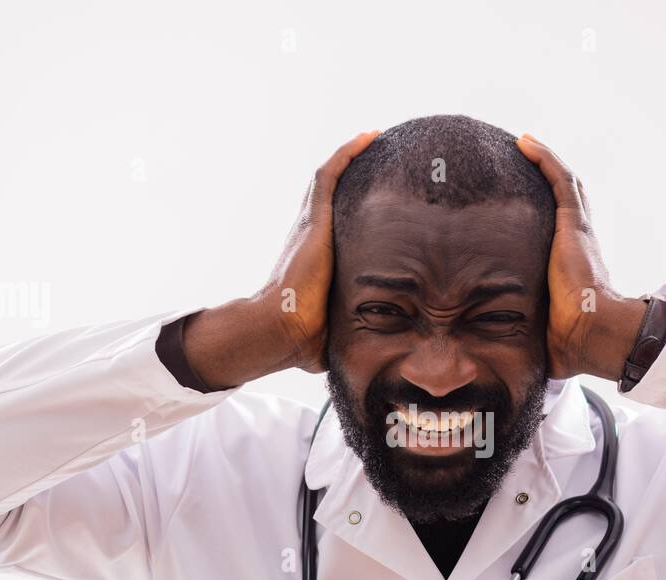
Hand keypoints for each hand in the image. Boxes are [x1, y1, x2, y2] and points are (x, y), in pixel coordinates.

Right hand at [185, 130, 379, 388]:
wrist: (281, 331)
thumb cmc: (302, 340)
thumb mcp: (336, 329)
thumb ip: (353, 329)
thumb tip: (379, 355)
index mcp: (317, 259)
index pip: (338, 225)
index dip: (355, 207)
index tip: (379, 197)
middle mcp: (311, 235)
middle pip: (333, 195)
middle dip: (354, 173)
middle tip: (384, 158)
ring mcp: (311, 225)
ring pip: (331, 179)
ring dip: (351, 157)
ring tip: (377, 138)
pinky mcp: (315, 220)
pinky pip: (330, 176)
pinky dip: (346, 155)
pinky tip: (369, 137)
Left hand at [515, 133, 647, 380]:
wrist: (592, 336)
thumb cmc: (569, 343)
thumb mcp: (539, 332)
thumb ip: (523, 334)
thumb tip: (499, 361)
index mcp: (569, 267)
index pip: (555, 233)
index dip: (541, 217)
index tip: (519, 209)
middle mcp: (575, 243)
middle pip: (562, 202)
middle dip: (543, 180)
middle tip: (519, 163)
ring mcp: (576, 231)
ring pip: (562, 184)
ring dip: (543, 162)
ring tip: (520, 143)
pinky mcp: (573, 223)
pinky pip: (559, 179)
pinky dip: (544, 158)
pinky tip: (524, 142)